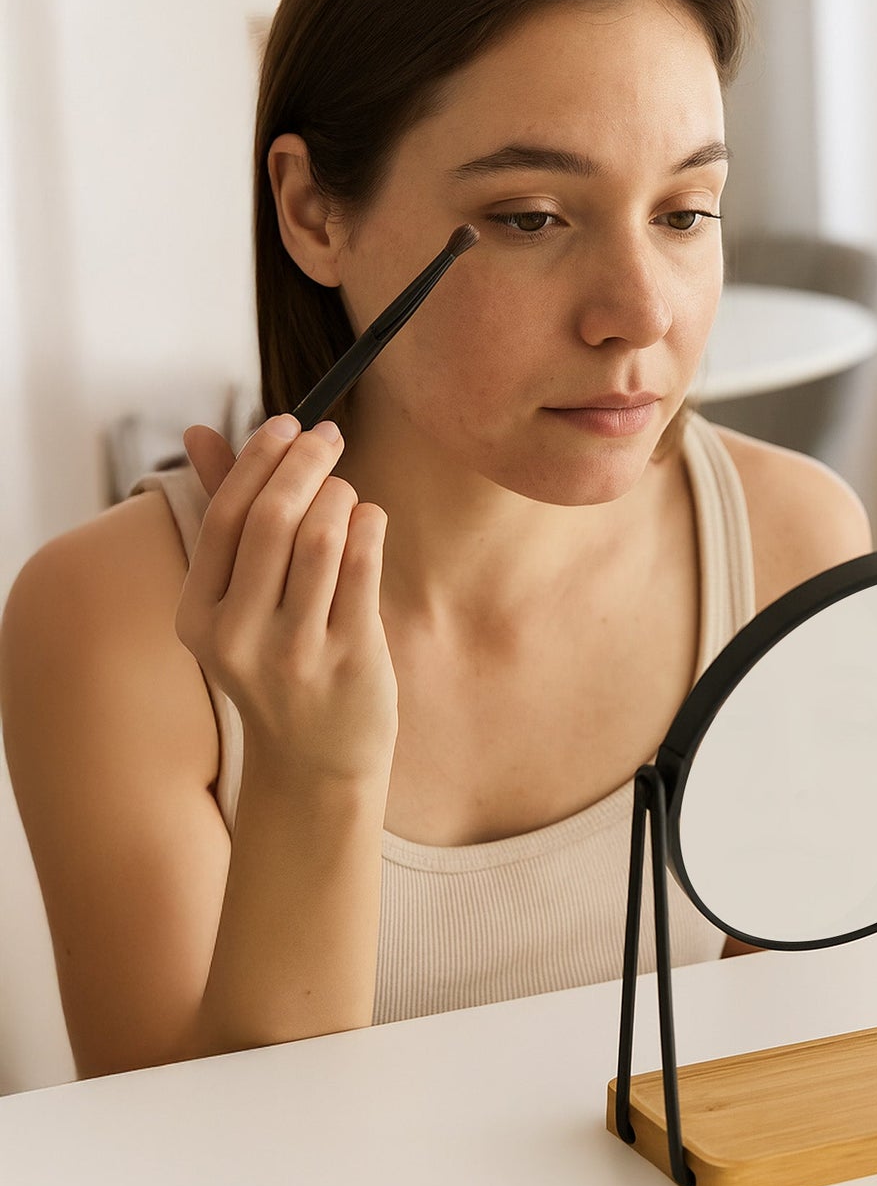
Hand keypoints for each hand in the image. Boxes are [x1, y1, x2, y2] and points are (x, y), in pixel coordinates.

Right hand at [176, 416, 397, 783]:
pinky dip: (369, 527)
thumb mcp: (237, 602)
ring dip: (341, 495)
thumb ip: (225, 516)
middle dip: (306, 462)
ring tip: (346, 490)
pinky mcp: (350, 658)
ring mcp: (296, 651)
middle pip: (273, 519)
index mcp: (199, 618)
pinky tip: (369, 518)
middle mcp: (239, 636)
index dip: (259, 459)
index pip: (226, 516)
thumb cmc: (278, 662)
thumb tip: (202, 430)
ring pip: (322, 538)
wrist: (315, 762)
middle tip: (329, 434)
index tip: (287, 422)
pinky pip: (363, 568)